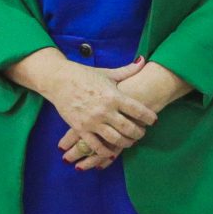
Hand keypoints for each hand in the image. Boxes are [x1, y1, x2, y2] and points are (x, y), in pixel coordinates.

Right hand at [59, 59, 185, 167]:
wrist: (58, 80)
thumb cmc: (84, 75)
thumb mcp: (107, 73)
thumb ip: (126, 71)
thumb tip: (143, 61)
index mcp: (114, 95)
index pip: (138, 110)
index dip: (149, 117)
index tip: (153, 120)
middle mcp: (105, 110)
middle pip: (129, 128)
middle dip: (139, 133)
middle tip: (142, 133)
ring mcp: (93, 121)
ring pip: (115, 139)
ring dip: (125, 143)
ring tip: (129, 141)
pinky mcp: (81, 128)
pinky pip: (96, 146)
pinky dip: (105, 152)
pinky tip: (111, 152)